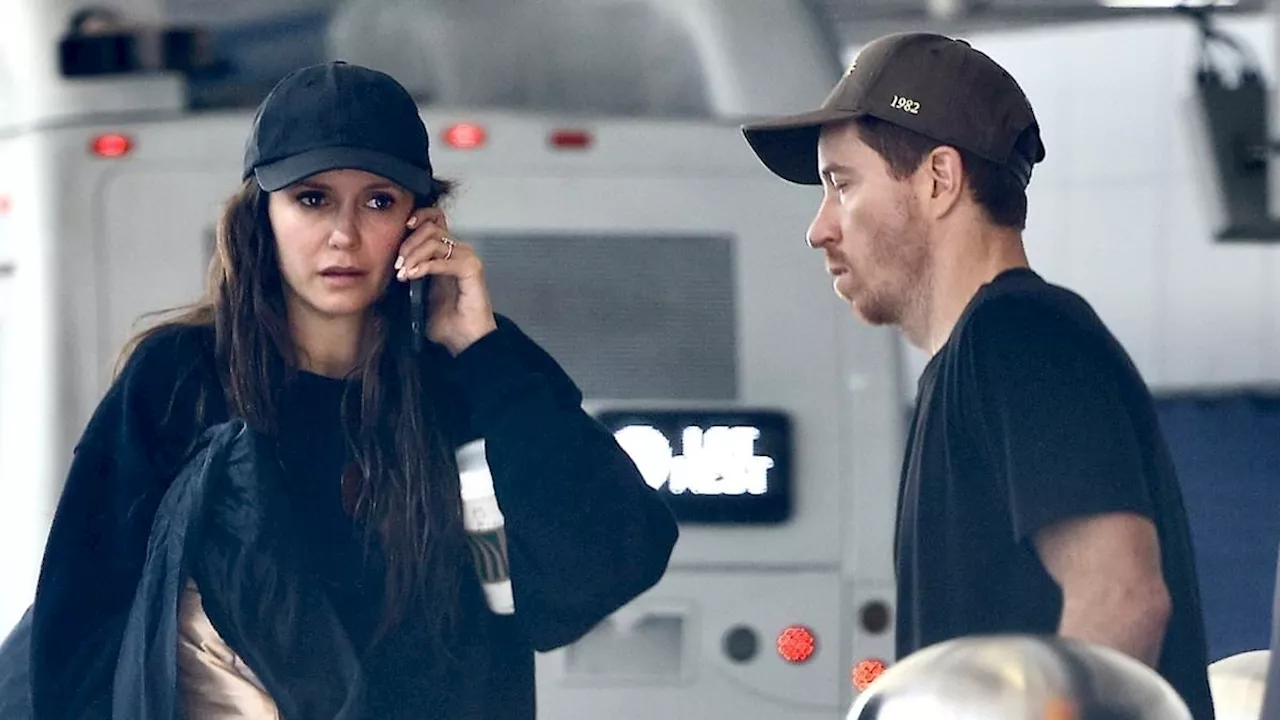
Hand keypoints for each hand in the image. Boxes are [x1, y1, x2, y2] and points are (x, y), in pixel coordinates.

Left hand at [395, 208, 497, 355]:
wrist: (466, 341)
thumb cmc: (446, 320)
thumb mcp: (418, 294)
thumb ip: (408, 275)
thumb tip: (382, 268)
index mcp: (446, 252)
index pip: (434, 218)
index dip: (417, 217)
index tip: (400, 229)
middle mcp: (458, 251)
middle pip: (430, 227)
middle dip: (408, 243)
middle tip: (397, 264)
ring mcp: (467, 259)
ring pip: (435, 240)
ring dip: (414, 254)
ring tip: (403, 273)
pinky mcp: (472, 270)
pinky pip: (445, 260)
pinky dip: (426, 265)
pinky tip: (413, 276)